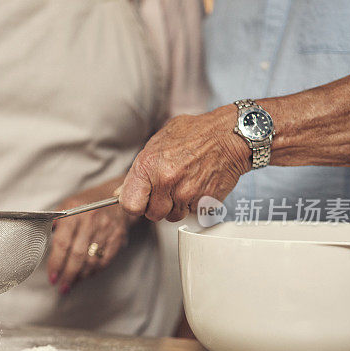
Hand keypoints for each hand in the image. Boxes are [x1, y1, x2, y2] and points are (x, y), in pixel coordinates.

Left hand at [47, 180, 133, 294]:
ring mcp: (106, 229)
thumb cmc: (86, 204)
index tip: (52, 276)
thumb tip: (40, 239)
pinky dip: (93, 272)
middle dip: (68, 274)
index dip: (56, 262)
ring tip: (70, 283)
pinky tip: (84, 276)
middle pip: (77, 254)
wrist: (116, 198)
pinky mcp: (117, 237)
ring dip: (80, 276)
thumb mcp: (67, 205)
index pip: (63, 242)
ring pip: (92, 260)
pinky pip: (105, 260)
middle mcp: (91, 220)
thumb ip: (54, 222)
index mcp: (75, 211)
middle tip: (61, 286)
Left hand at [119, 105, 249, 221]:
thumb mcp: (158, 143)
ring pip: (173, 216)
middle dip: (157, 205)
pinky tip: (197, 185)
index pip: (130, 205)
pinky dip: (193, 204)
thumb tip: (120, 191)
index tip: (139, 200)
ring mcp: (186, 194)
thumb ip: (138, 170)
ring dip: (176, 206)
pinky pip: (191, 213)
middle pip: (152, 214)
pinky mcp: (204, 202)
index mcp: (149, 165)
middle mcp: (166, 181)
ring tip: (184, 183)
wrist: (229, 136)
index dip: (134, 204)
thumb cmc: (194, 134)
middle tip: (166, 188)